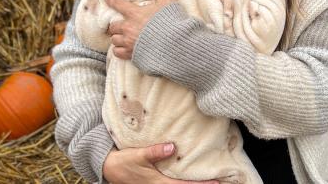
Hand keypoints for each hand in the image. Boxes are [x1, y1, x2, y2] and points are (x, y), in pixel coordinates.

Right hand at [102, 143, 218, 183]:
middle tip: (220, 182)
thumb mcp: (138, 155)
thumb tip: (173, 147)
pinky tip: (190, 178)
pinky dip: (183, 183)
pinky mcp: (154, 183)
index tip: (216, 182)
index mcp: (157, 183)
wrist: (107, 168)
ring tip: (209, 181)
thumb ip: (155, 152)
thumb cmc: (123, 161)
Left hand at [108, 0, 177, 59]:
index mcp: (135, 13)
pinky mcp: (132, 55)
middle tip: (117, 25)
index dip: (112, 1)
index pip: (118, 4)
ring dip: (117, 38)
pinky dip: (118, 50)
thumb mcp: (167, 1)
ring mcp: (129, 42)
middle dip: (115, 25)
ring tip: (121, 37)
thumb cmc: (172, 21)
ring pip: (114, 40)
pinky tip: (123, 49)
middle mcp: (129, 28)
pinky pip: (117, 53)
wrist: (175, 44)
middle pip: (113, 26)